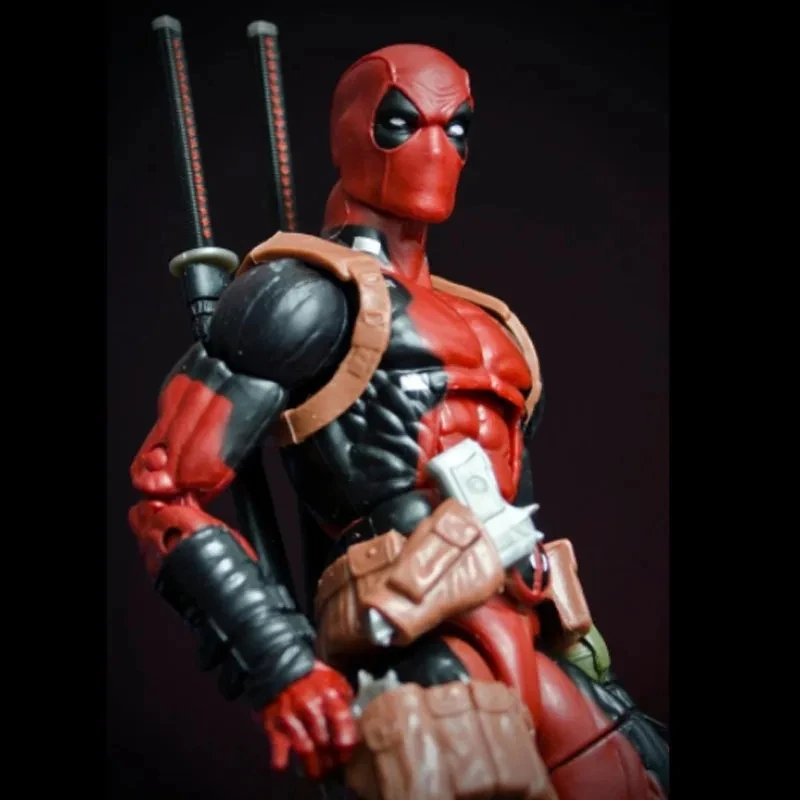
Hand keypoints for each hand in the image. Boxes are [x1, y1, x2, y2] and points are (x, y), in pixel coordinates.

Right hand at [261, 660, 357, 779]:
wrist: (283, 668)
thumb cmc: (314, 678)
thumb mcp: (336, 681)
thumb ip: (346, 700)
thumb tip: (355, 721)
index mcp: (329, 695)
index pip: (342, 724)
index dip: (346, 746)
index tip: (346, 756)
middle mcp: (311, 707)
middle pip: (324, 742)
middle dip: (330, 760)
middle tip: (333, 767)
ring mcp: (291, 717)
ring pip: (305, 749)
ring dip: (313, 766)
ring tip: (317, 772)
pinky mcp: (275, 724)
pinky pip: (278, 747)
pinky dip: (281, 759)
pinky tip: (286, 764)